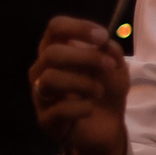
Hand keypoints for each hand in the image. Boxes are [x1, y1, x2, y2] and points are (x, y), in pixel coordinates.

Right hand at [30, 17, 129, 154]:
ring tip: (99, 91)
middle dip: (86, 57)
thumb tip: (104, 43)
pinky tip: (89, 109)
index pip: (55, 28)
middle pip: (52, 53)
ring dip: (83, 83)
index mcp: (57, 50)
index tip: (102, 37)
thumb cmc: (105, 90)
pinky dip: (80, 108)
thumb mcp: (116, 67)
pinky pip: (57, 109)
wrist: (106, 126)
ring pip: (50, 79)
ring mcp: (40, 95)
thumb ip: (111, 51)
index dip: (78, 28)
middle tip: (109, 66)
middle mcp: (42, 69)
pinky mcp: (45, 119)